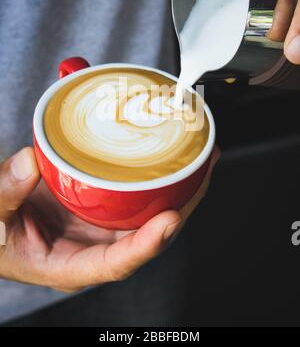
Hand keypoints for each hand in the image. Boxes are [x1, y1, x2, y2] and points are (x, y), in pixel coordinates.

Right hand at [0, 146, 218, 292]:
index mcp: (73, 264)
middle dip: (182, 206)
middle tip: (204, 170)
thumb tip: (29, 163)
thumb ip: (5, 194)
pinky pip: (136, 194)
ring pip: (149, 212)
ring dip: (179, 187)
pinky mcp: (102, 205)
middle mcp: (97, 246)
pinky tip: (173, 157)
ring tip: (202, 157)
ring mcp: (103, 225)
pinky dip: (157, 177)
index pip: (118, 262)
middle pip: (149, 234)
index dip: (147, 244)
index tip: (170, 220)